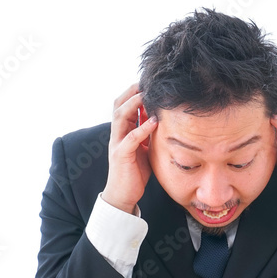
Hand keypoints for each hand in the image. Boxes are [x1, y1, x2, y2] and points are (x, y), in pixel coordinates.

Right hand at [101, 83, 157, 213]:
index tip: (149, 83)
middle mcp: (117, 134)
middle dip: (131, 92)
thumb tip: (159, 118)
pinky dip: (142, 128)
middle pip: (118, 105)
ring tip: (147, 95)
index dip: (134, 93)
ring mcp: (116, 144)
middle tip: (146, 82)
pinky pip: (130, 139)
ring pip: (120, 117)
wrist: (123, 195)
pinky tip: (154, 121)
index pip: (124, 105)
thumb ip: (147, 133)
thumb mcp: (144, 148)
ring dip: (133, 104)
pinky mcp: (121, 156)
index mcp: (122, 131)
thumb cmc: (135, 172)